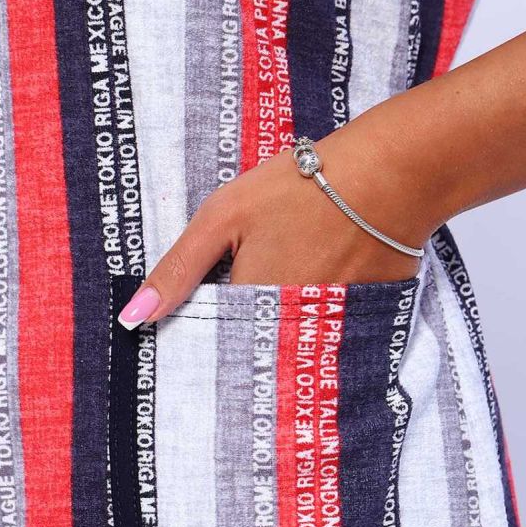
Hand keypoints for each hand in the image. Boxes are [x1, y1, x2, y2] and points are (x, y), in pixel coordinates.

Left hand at [117, 106, 438, 328]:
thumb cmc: (302, 188)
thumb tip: (133, 318)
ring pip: (291, 344)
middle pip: (252, 350)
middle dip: (241, 336)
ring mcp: (331, 333)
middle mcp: (289, 333)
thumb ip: (179, 269)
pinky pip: (331, 334)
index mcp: (249, 310)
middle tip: (252, 295)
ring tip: (288, 289)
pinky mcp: (365, 324)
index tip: (197, 326)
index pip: (212, 342)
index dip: (202, 332)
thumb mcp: (224, 217)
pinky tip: (324, 284)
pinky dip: (321, 318)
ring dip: (280, 330)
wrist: (392, 176)